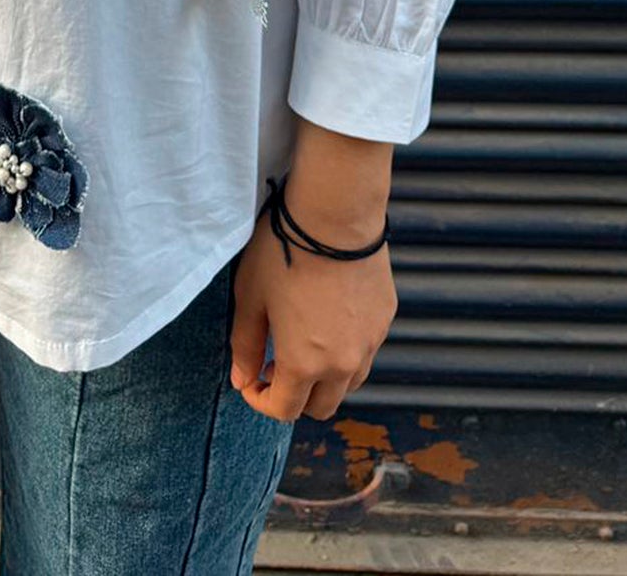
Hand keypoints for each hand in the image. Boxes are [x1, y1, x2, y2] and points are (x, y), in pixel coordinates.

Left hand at [227, 200, 396, 421]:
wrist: (334, 215)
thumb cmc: (284, 252)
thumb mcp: (250, 297)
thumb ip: (244, 345)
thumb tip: (242, 379)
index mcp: (304, 364)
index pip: (284, 410)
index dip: (260, 401)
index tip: (250, 381)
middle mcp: (343, 364)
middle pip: (321, 407)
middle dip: (294, 396)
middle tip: (274, 364)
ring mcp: (370, 343)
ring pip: (348, 384)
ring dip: (324, 379)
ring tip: (304, 344)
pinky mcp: (385, 320)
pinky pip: (365, 351)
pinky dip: (346, 350)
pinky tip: (329, 318)